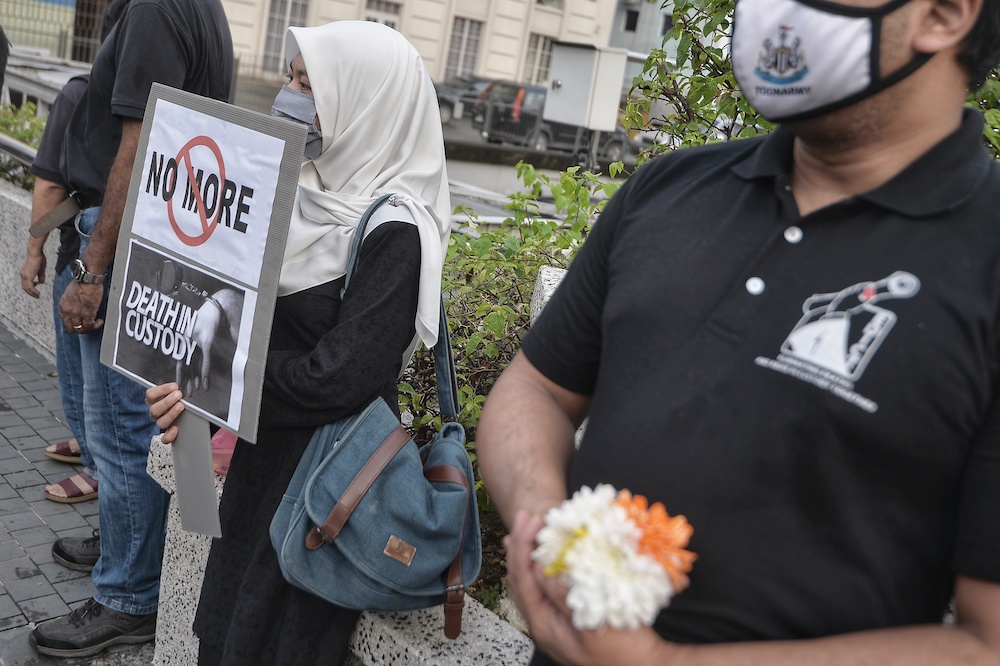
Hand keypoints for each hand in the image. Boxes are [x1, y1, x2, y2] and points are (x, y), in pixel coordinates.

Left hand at [19, 253, 45, 298]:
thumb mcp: (41, 269)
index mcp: (25, 273)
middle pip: (25, 287)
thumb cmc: (39, 259)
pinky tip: (37, 292)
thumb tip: (41, 282)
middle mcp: (23, 275)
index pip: (26, 284)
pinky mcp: (28, 276)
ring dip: (32, 293)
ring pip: (26, 288)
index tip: (36, 292)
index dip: (30, 289)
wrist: (36, 253)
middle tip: (37, 296)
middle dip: (31, 293)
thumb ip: (41, 276)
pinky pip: (30, 286)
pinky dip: (33, 291)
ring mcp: (25, 276)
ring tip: (38, 295)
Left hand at [59, 281, 103, 332]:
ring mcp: (77, 314)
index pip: (65, 322)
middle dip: (80, 329)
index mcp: (63, 306)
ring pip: (81, 329)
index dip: (73, 324)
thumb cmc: (81, 282)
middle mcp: (68, 311)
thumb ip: (71, 303)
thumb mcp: (70, 293)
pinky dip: (95, 326)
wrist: (87, 279)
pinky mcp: (87, 314)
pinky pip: (90, 326)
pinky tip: (99, 321)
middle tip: (87, 327)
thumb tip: (77, 308)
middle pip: (71, 328)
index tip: (79, 322)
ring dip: (88, 328)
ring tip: (95, 324)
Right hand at [146, 382, 184, 442]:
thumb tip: (182, 383)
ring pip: (160, 423)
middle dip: (167, 401)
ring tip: (180, 406)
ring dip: (170, 414)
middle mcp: (156, 412)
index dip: (161, 390)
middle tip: (178, 395)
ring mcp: (161, 422)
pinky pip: (164, 438)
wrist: (185, 413)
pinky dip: (170, 435)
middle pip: (154, 409)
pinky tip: (176, 428)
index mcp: (154, 400)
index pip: (150, 394)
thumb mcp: (174, 391)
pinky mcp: (167, 433)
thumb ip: (175, 388)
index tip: (174, 386)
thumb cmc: (178, 399)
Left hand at [177, 289, 240, 393]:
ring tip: (194, 392)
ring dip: (194, 380)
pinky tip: (204, 381)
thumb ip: (206, 348)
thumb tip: (209, 357)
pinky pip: (205, 359)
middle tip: (187, 394)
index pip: (184, 362)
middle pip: (187, 366)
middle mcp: (190, 344)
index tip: (182, 386)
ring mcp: (197, 343)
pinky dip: (205, 370)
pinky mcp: (207, 341)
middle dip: (188, 381)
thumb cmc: (211, 319)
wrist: (216, 307)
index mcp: (188, 343)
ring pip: (194, 365)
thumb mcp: (207, 336)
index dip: (183, 375)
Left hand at [505, 510, 671, 665]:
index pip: (524, 580)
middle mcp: (542, 625)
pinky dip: (538, 569)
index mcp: (545, 626)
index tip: (531, 522)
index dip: (524, 548)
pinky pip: (542, 590)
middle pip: (520, 580)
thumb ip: (563, 595)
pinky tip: (542, 559)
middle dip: (520, 547)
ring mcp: (552, 624)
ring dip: (526, 556)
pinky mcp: (563, 620)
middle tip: (523, 517)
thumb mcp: (592, 622)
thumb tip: (540, 567)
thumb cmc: (624, 651)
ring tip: (522, 532)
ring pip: (529, 584)